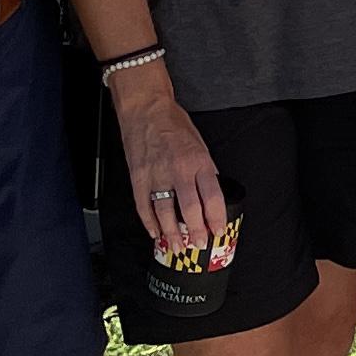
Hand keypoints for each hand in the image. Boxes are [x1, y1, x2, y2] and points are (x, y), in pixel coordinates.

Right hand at [112, 79, 232, 253]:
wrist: (146, 109)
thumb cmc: (174, 124)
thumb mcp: (200, 144)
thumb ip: (205, 170)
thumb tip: (210, 194)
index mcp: (199, 161)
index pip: (212, 197)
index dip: (216, 219)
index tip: (218, 231)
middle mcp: (179, 171)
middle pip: (190, 210)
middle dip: (195, 232)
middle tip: (198, 245)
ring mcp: (156, 176)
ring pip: (165, 213)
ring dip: (171, 233)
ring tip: (177, 246)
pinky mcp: (138, 178)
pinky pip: (143, 206)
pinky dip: (149, 223)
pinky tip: (155, 233)